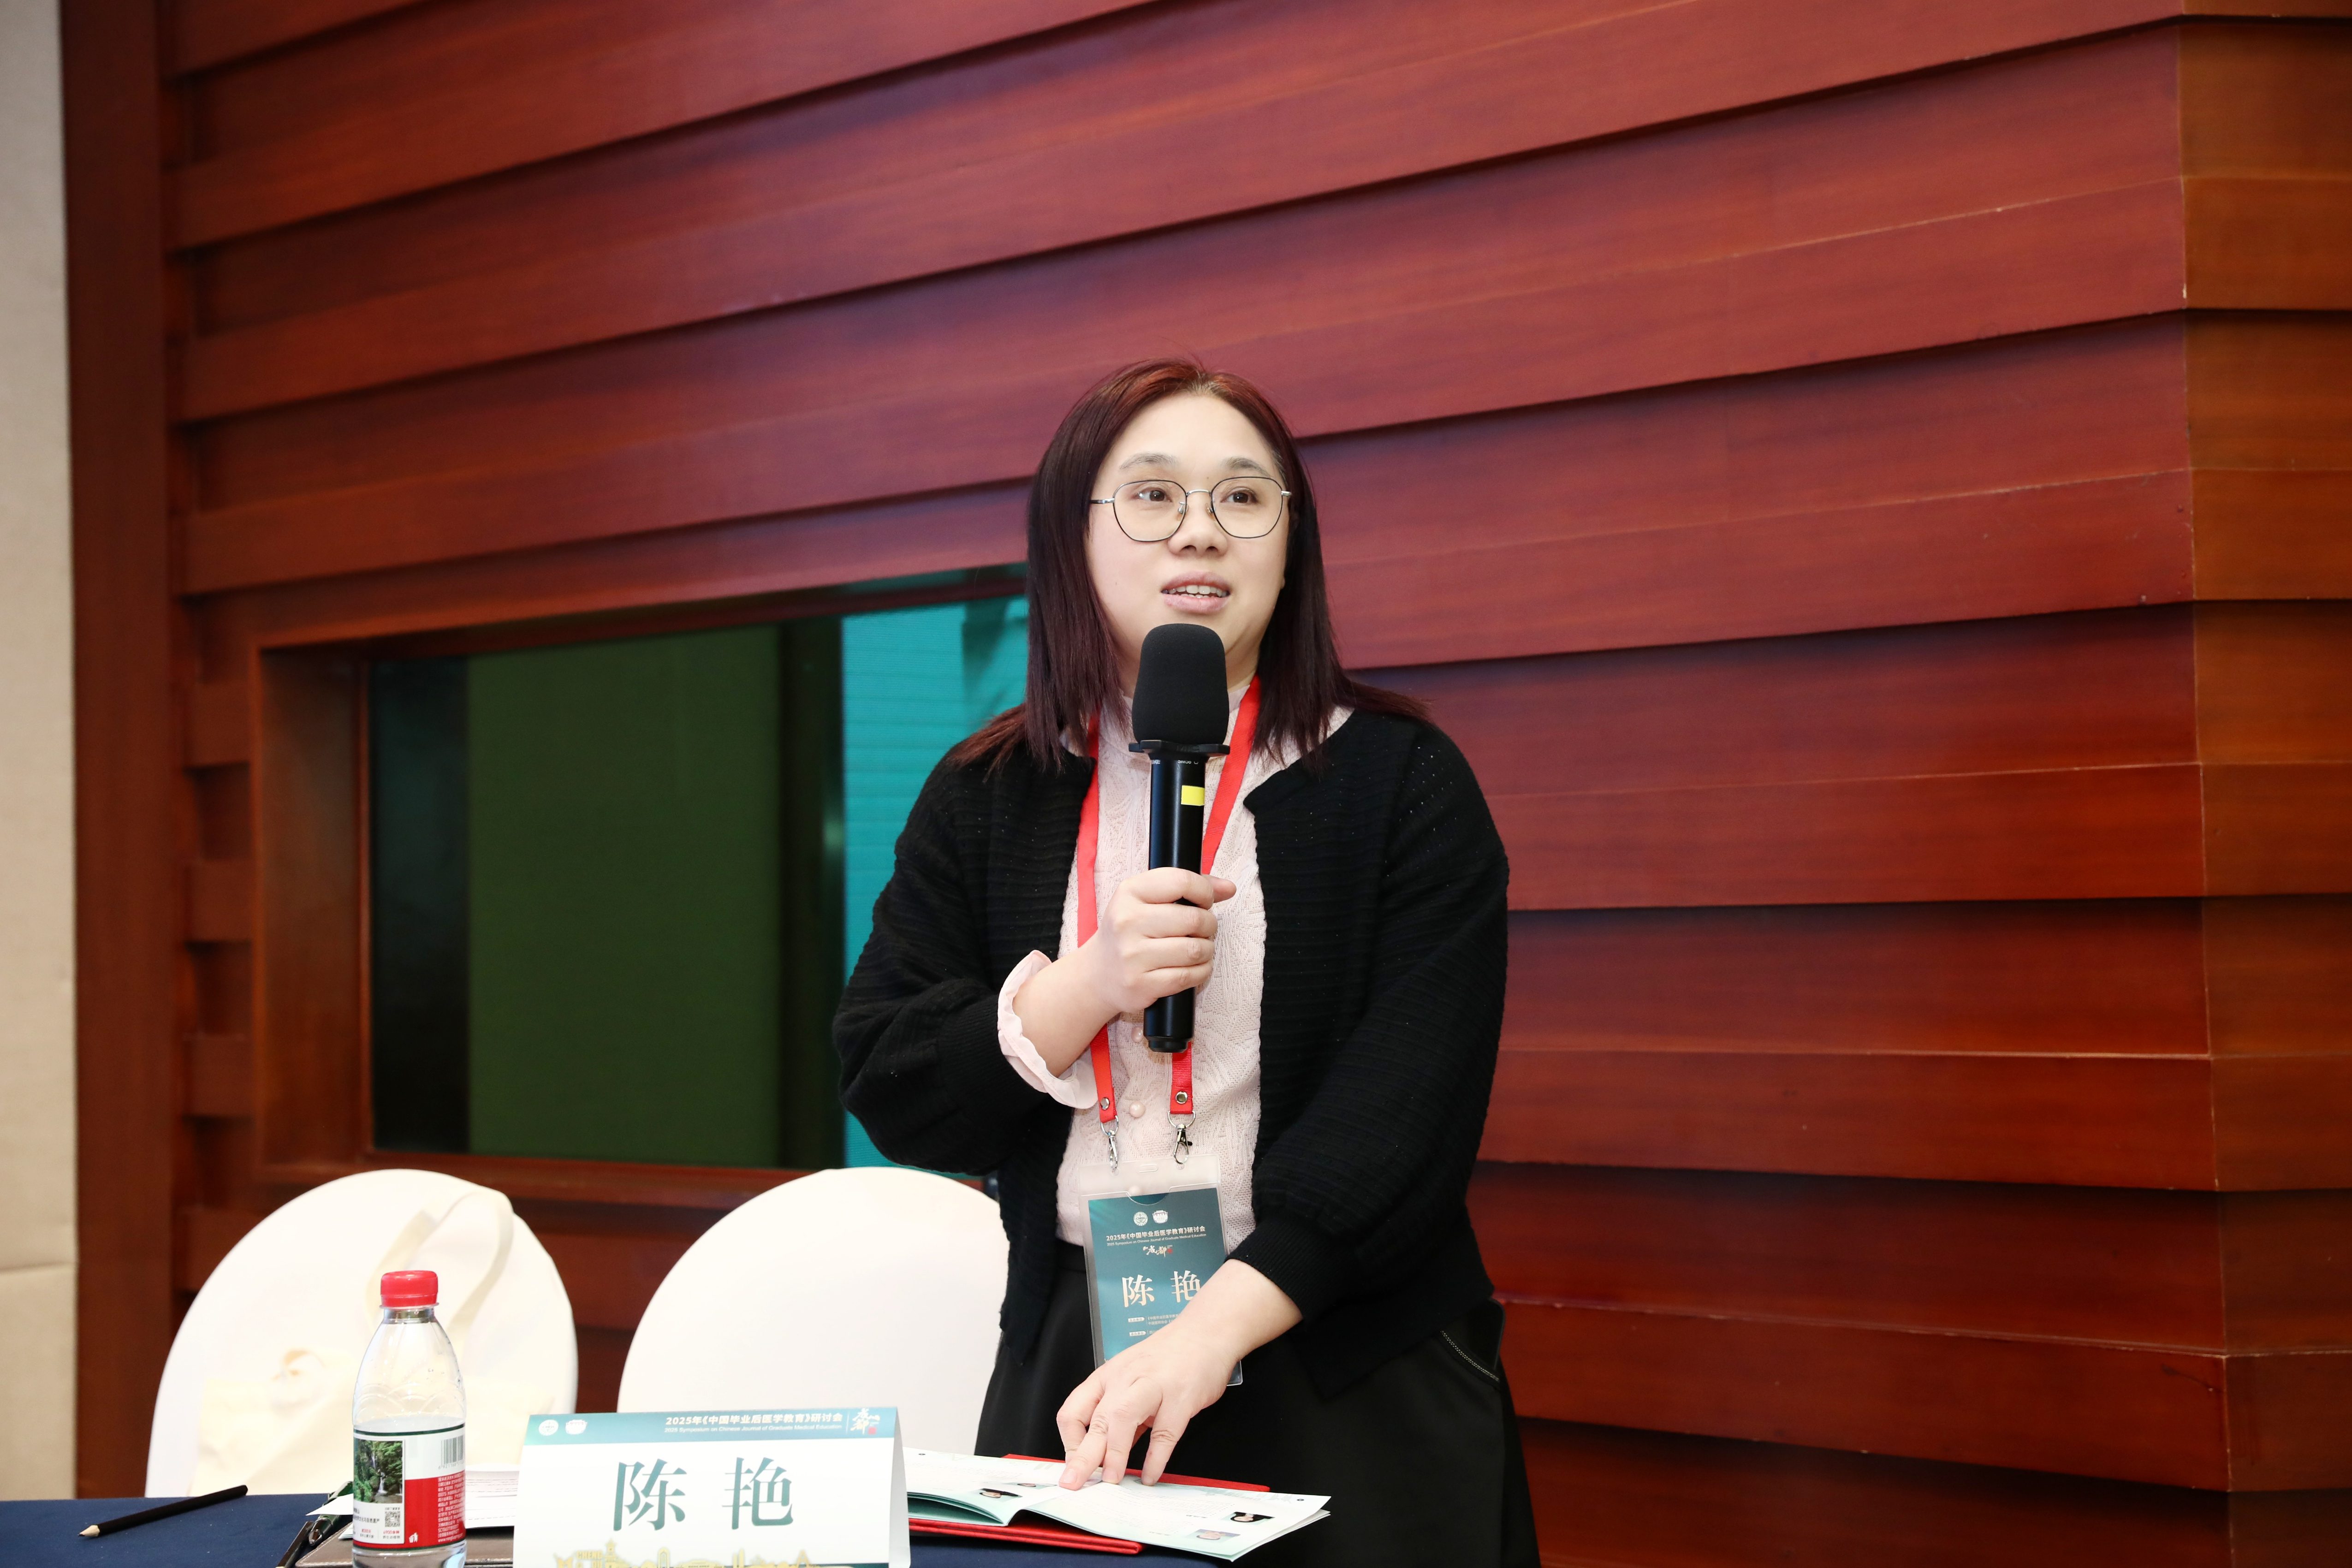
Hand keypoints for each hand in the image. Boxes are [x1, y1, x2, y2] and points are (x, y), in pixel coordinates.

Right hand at [1012, 868, 1235, 1075]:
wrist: (1098, 973)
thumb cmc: (1130, 931)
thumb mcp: (1147, 900)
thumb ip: (1187, 888)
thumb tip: (1228, 888)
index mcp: (1129, 892)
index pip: (1181, 881)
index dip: (1204, 892)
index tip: (1205, 901)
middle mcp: (1127, 922)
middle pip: (1194, 919)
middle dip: (1209, 925)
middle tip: (1204, 930)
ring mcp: (1132, 956)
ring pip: (1195, 950)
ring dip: (1207, 950)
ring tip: (1199, 949)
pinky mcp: (1141, 984)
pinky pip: (1189, 976)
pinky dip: (1201, 972)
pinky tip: (1195, 968)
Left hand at [1055, 1261, 1299, 1487]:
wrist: (1206, 1331)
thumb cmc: (1168, 1358)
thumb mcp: (1133, 1380)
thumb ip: (1119, 1414)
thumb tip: (1103, 1453)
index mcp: (1108, 1377)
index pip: (1074, 1410)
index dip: (1069, 1442)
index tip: (1073, 1464)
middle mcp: (1125, 1380)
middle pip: (1096, 1419)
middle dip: (1082, 1456)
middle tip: (1073, 1483)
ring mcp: (1153, 1386)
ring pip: (1122, 1420)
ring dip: (1114, 1455)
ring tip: (1112, 1481)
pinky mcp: (1181, 1397)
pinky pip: (1165, 1432)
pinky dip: (1156, 1458)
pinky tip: (1150, 1475)